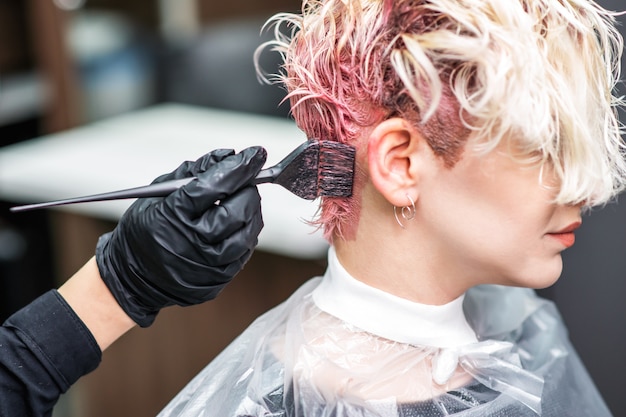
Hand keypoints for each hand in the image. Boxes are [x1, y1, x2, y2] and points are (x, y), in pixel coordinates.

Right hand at [95, 146, 266, 326]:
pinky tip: (236, 224)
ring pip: (247, 232)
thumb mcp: (159, 193)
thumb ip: (194, 171)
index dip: (238, 168)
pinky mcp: (219, 278)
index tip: (255, 154)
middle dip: (247, 190)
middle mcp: (192, 241)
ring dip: (251, 211)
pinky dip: (246, 233)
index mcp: (172, 214)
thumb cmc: (147, 228)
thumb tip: (228, 155)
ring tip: (241, 202)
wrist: (135, 277)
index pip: (213, 186)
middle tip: (246, 181)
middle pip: (236, 210)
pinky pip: (245, 251)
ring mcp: (207, 264)